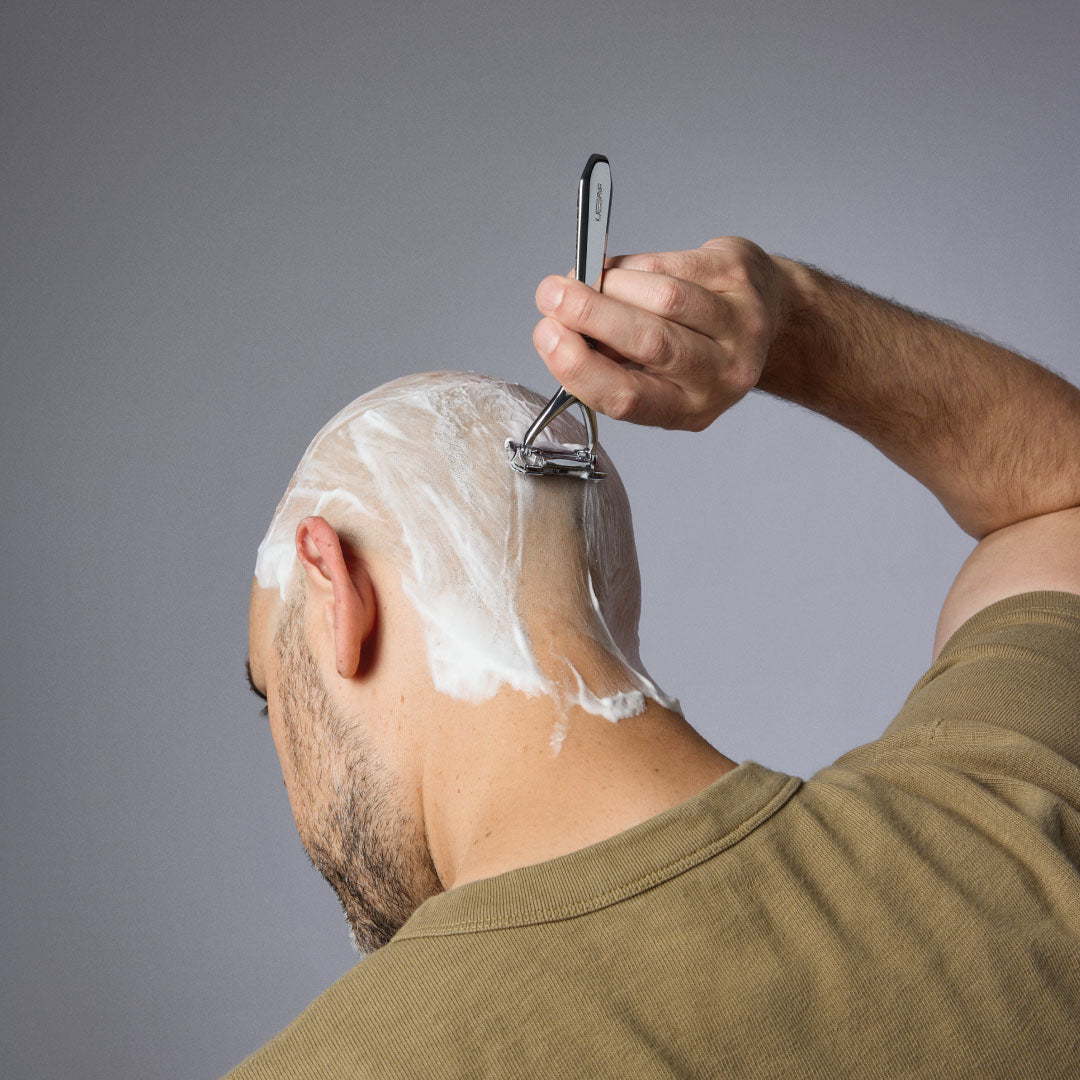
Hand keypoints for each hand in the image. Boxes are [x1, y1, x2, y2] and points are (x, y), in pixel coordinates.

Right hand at [532, 236, 787, 430]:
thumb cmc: (693, 346)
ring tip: (587, 280)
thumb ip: (607, 361)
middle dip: (591, 315)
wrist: (764, 314)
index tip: (547, 336)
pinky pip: (675, 266)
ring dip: (612, 285)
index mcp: (688, 410)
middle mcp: (720, 375)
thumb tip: (559, 327)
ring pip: (664, 299)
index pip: (627, 397)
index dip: (580, 367)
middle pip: (650, 344)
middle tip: (551, 295)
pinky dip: (635, 265)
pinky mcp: (739, 278)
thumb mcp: (651, 374)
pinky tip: (621, 270)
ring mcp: (739, 325)